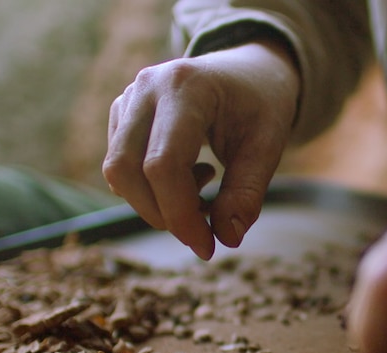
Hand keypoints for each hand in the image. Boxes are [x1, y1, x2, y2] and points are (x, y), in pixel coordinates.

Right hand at [103, 41, 299, 259]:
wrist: (249, 71)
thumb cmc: (261, 105)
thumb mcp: (269, 146)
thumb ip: (248, 193)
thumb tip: (226, 238)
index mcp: (186, 87)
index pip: (162, 165)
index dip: (179, 215)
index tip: (207, 247)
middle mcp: (147, 88)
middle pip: (126, 170)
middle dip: (163, 215)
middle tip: (204, 228)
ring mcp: (129, 98)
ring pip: (117, 172)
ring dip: (157, 202)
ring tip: (203, 189)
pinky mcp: (122, 113)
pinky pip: (120, 167)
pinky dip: (150, 189)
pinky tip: (187, 175)